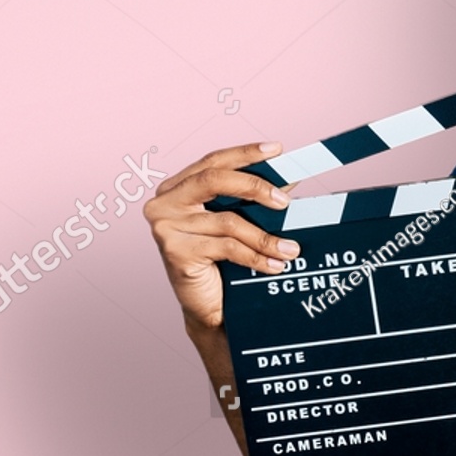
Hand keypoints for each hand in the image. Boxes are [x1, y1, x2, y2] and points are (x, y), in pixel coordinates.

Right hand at [143, 142, 299, 329]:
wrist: (208, 306)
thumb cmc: (221, 261)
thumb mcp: (236, 223)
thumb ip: (253, 200)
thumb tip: (288, 179)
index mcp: (177, 188)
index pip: (212, 161)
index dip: (245, 153)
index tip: (276, 150)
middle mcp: (164, 202)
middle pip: (214, 180)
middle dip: (255, 186)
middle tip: (285, 202)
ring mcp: (165, 227)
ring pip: (227, 221)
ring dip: (266, 237)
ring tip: (291, 249)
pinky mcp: (174, 251)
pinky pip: (226, 247)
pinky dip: (256, 256)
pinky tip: (275, 265)